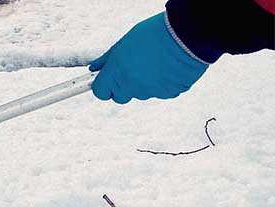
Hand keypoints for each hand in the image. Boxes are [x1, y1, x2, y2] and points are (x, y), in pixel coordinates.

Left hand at [89, 13, 207, 103]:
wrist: (187, 34)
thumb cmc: (155, 33)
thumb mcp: (125, 42)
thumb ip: (108, 59)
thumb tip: (94, 68)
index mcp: (117, 72)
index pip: (100, 91)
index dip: (103, 86)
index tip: (107, 81)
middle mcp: (132, 85)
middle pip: (120, 97)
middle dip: (123, 87)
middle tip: (133, 69)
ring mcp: (151, 91)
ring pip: (142, 94)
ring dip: (145, 84)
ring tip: (155, 63)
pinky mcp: (169, 93)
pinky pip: (161, 92)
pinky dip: (163, 84)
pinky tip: (168, 68)